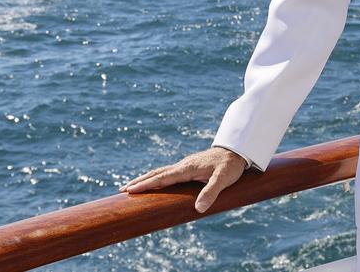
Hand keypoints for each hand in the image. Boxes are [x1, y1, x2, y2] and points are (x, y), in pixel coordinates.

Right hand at [120, 147, 247, 212]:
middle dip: (140, 181)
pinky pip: (168, 172)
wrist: (237, 150)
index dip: (147, 184)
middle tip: (122, 190)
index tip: (130, 189)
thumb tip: (199, 209)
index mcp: (188, 168)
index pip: (163, 177)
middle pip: (157, 173)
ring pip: (161, 171)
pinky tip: (154, 182)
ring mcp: (185, 165)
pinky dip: (156, 177)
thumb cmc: (230, 166)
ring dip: (146, 178)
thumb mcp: (224, 179)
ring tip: (132, 186)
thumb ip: (211, 192)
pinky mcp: (189, 167)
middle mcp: (183, 165)